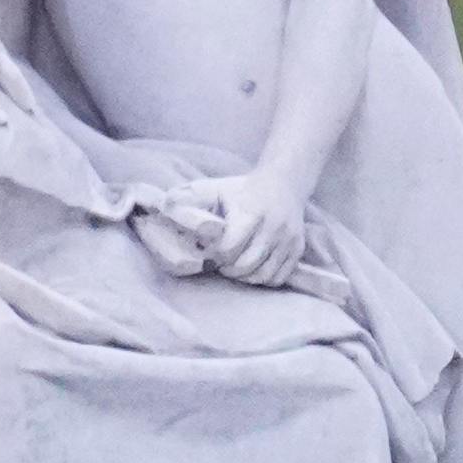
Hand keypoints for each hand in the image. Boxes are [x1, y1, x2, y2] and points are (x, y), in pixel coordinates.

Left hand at [192, 170, 311, 285]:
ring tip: (236, 267)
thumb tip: (164, 209)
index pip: (229, 248)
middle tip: (222, 263)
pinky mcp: (298, 248)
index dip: (216, 255)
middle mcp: (273, 227)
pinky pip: (279, 278)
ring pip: (263, 275)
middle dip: (228, 269)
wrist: (284, 183)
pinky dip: (263, 279)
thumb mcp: (216, 189)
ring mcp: (288, 239)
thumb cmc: (242, 190)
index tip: (212, 250)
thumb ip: (191, 199)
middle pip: (245, 265)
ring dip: (245, 277)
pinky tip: (254, 268)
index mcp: (251, 212)